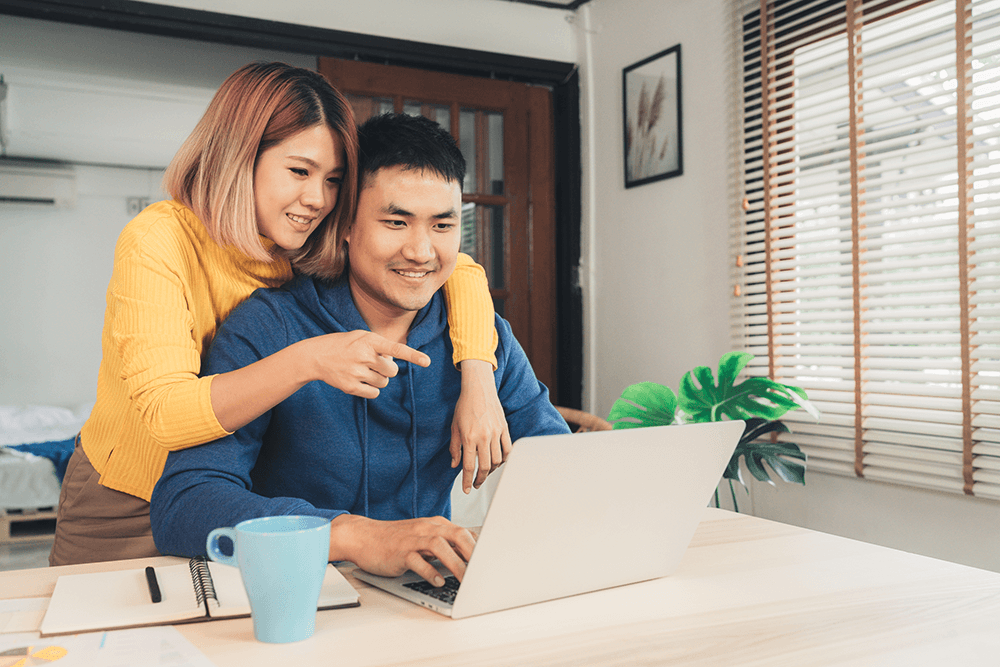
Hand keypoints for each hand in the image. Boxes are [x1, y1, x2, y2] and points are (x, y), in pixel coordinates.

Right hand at [303, 331, 429, 398]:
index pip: (395, 349)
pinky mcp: (350, 387)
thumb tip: (393, 363)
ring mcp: (356, 372)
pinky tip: (360, 380)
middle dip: (388, 369)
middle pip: (393, 371)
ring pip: (384, 383)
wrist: (316, 356)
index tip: (427, 361)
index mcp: (369, 341)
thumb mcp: (362, 336)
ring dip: (379, 378)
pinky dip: (372, 389)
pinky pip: (374, 393)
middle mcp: (363, 356)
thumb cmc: (344, 344)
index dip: (412, 355)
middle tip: (374, 363)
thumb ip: (381, 346)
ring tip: (363, 370)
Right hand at [329, 515, 475, 585]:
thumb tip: (468, 558)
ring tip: (465, 579)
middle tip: (484, 569)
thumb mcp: (423, 538)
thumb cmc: (396, 540)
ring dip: (455, 563)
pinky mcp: (399, 552)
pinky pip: (417, 561)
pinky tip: (437, 581)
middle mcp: (426, 528)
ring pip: (439, 545)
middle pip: (456, 534)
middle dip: (472, 552)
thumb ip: (444, 545)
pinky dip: (429, 571)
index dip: (480, 546)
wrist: (364, 537)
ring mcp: (413, 539)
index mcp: (435, 525)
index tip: (492, 561)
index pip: (463, 532)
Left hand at [450, 359, 511, 493]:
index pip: (468, 466)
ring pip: (497, 460)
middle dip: (480, 479)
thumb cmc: (464, 406)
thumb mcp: (454, 427)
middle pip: (485, 467)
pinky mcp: (504, 428)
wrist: (478, 389)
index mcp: (469, 437)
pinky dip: (504, 458)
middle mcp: (483, 437)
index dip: (466, 481)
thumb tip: (455, 465)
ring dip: (491, 470)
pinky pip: (507, 449)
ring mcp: (496, 433)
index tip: (466, 489)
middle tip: (475, 483)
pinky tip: (498, 461)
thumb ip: (454, 448)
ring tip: (485, 471)